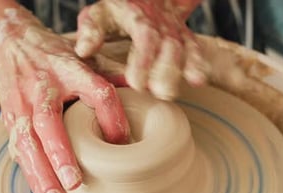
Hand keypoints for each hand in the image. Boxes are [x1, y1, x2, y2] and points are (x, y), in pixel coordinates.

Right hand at [0, 7, 129, 192]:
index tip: (122, 142)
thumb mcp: (89, 57)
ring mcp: (20, 105)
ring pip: (26, 142)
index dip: (111, 116)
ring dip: (40, 175)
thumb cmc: (59, 57)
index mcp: (69, 69)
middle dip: (60, 155)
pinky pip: (18, 151)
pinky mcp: (9, 121)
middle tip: (74, 184)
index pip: (96, 91)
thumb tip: (147, 92)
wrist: (11, 45)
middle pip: (48, 121)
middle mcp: (41, 88)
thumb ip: (115, 74)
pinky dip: (30, 175)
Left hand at [75, 0, 207, 99]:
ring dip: (181, 72)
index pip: (144, 38)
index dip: (143, 60)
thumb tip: (83, 51)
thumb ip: (91, 30)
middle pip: (167, 47)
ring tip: (173, 93)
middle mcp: (160, 23)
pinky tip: (198, 81)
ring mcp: (175, 30)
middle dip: (166, 71)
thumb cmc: (117, 8)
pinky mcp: (184, 36)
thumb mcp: (99, 12)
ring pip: (182, 50)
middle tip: (160, 93)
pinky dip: (198, 64)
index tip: (136, 83)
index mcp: (138, 16)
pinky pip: (194, 49)